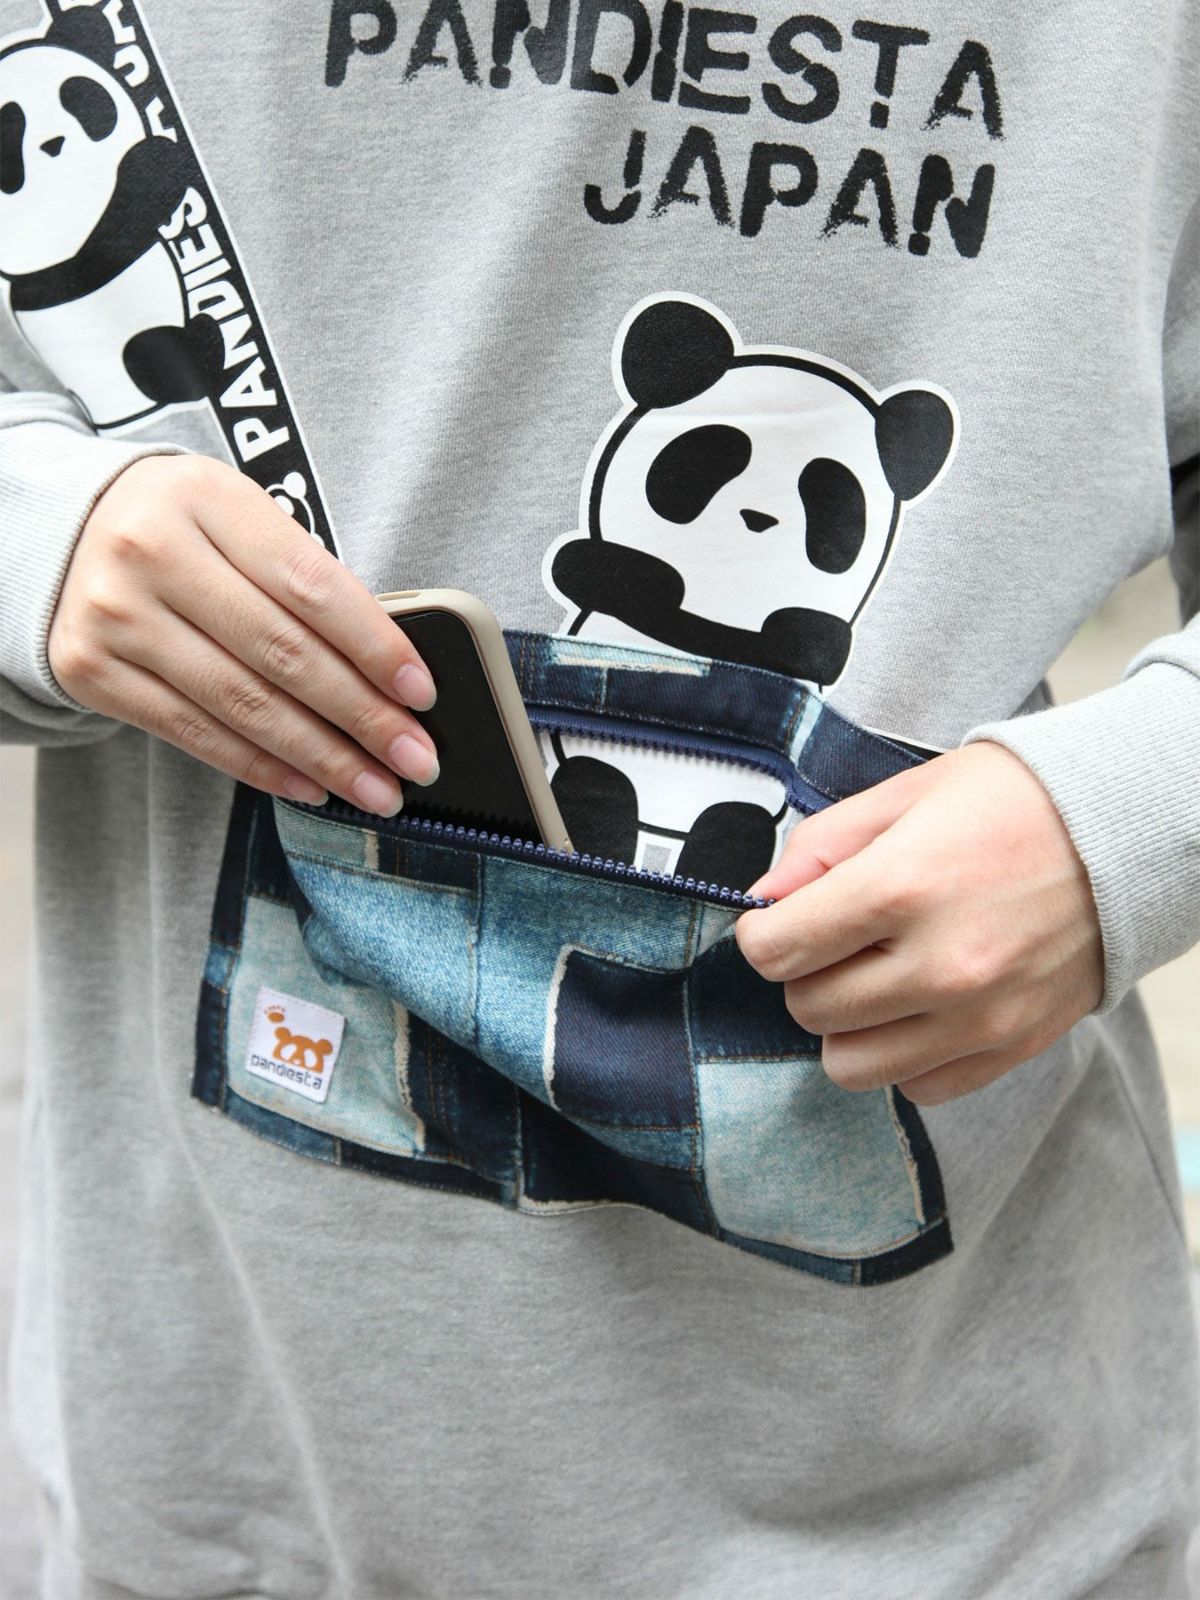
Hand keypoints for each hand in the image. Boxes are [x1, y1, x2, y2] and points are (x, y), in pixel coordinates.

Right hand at [49, 455, 438, 814]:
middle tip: (416, 758)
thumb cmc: (185, 528)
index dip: (376, 646)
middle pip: (283, 653)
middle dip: (363, 717)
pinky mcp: (93, 672)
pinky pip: (194, 733)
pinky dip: (262, 767)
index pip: (312, 585)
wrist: (65, 533)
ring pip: (243, 704)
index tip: (422, 694)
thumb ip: (304, 578)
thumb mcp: (240, 517)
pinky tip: (311, 786)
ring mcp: (117, 616)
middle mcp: (153, 553)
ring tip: (376, 789)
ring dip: (323, 758)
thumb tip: (392, 672)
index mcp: (207, 498)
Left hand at [734, 743, 1103, 1104]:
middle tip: (838, 938)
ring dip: (847, 1023)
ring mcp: (980, 1017)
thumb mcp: (902, 796)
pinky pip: (916, 1087)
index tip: (777, 920)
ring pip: (850, 1066)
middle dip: (805, 972)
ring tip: (877, 975)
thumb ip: (819, 847)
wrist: (1124, 830)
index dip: (763, 933)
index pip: (776, 950)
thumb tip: (764, 900)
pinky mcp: (1011, 1048)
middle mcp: (941, 965)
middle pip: (807, 1009)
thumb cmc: (1009, 802)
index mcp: (903, 887)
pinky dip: (903, 1053)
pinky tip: (921, 1002)